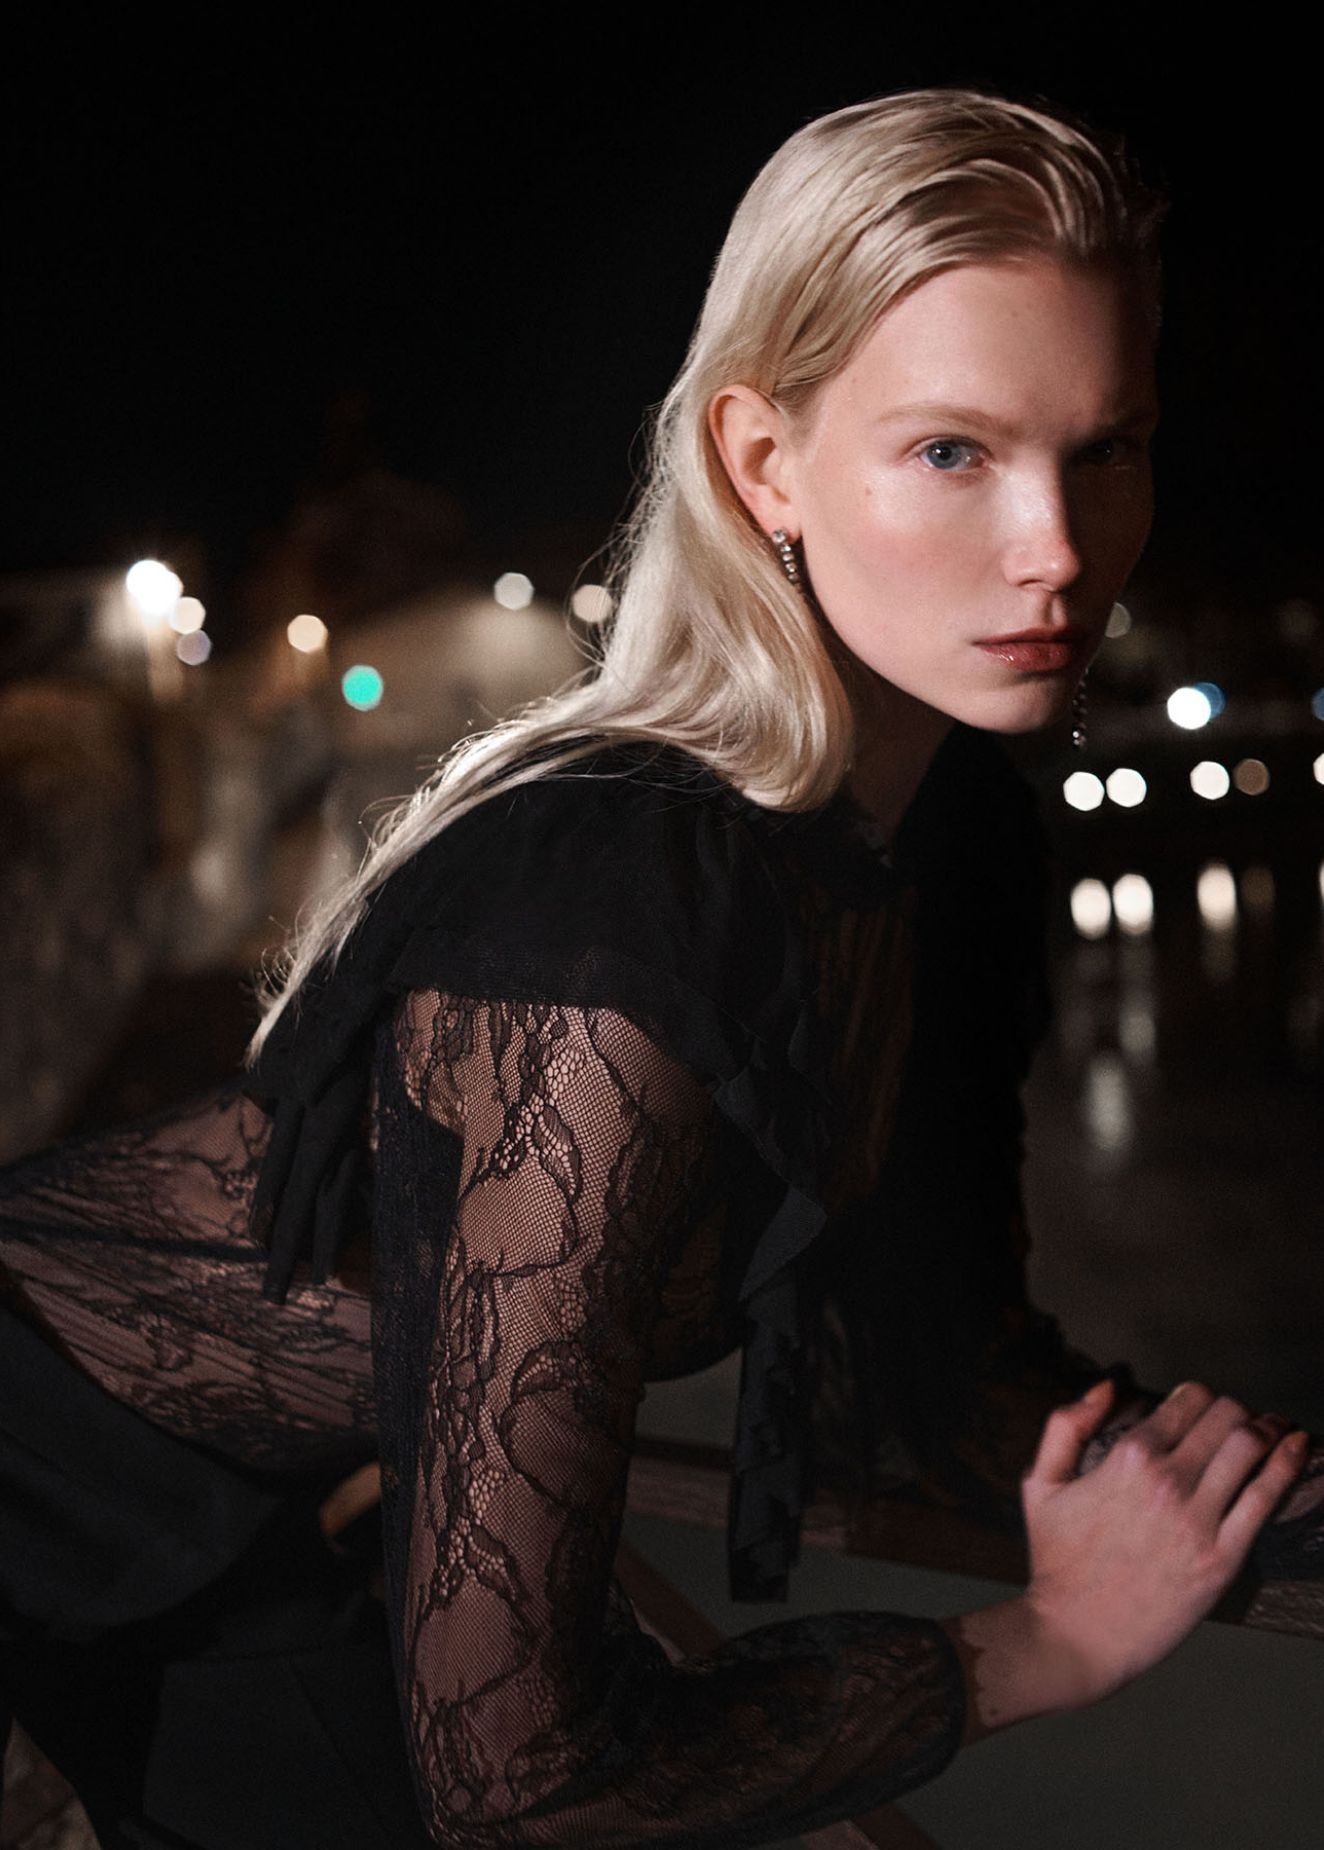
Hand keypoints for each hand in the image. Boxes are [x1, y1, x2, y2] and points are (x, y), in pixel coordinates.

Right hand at [1019, 1378, 1309, 1708]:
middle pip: (1227, 1416)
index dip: (1201, 1395)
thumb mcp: (1041, 1482)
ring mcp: (1199, 1520)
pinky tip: (1297, 1445)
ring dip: (1268, 1428)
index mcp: (1128, 1456)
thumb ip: (1067, 1424)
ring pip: (1251, 1446)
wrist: (1077, 1634)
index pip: (1189, 1398)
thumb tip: (1107, 1385)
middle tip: (1241, 1420)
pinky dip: (1287, 1463)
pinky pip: (1266, 1497)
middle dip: (1237, 1409)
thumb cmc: (1057, 1561)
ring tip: (1277, 1428)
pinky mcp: (1222, 1559)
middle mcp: (1168, 1480)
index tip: (1204, 1406)